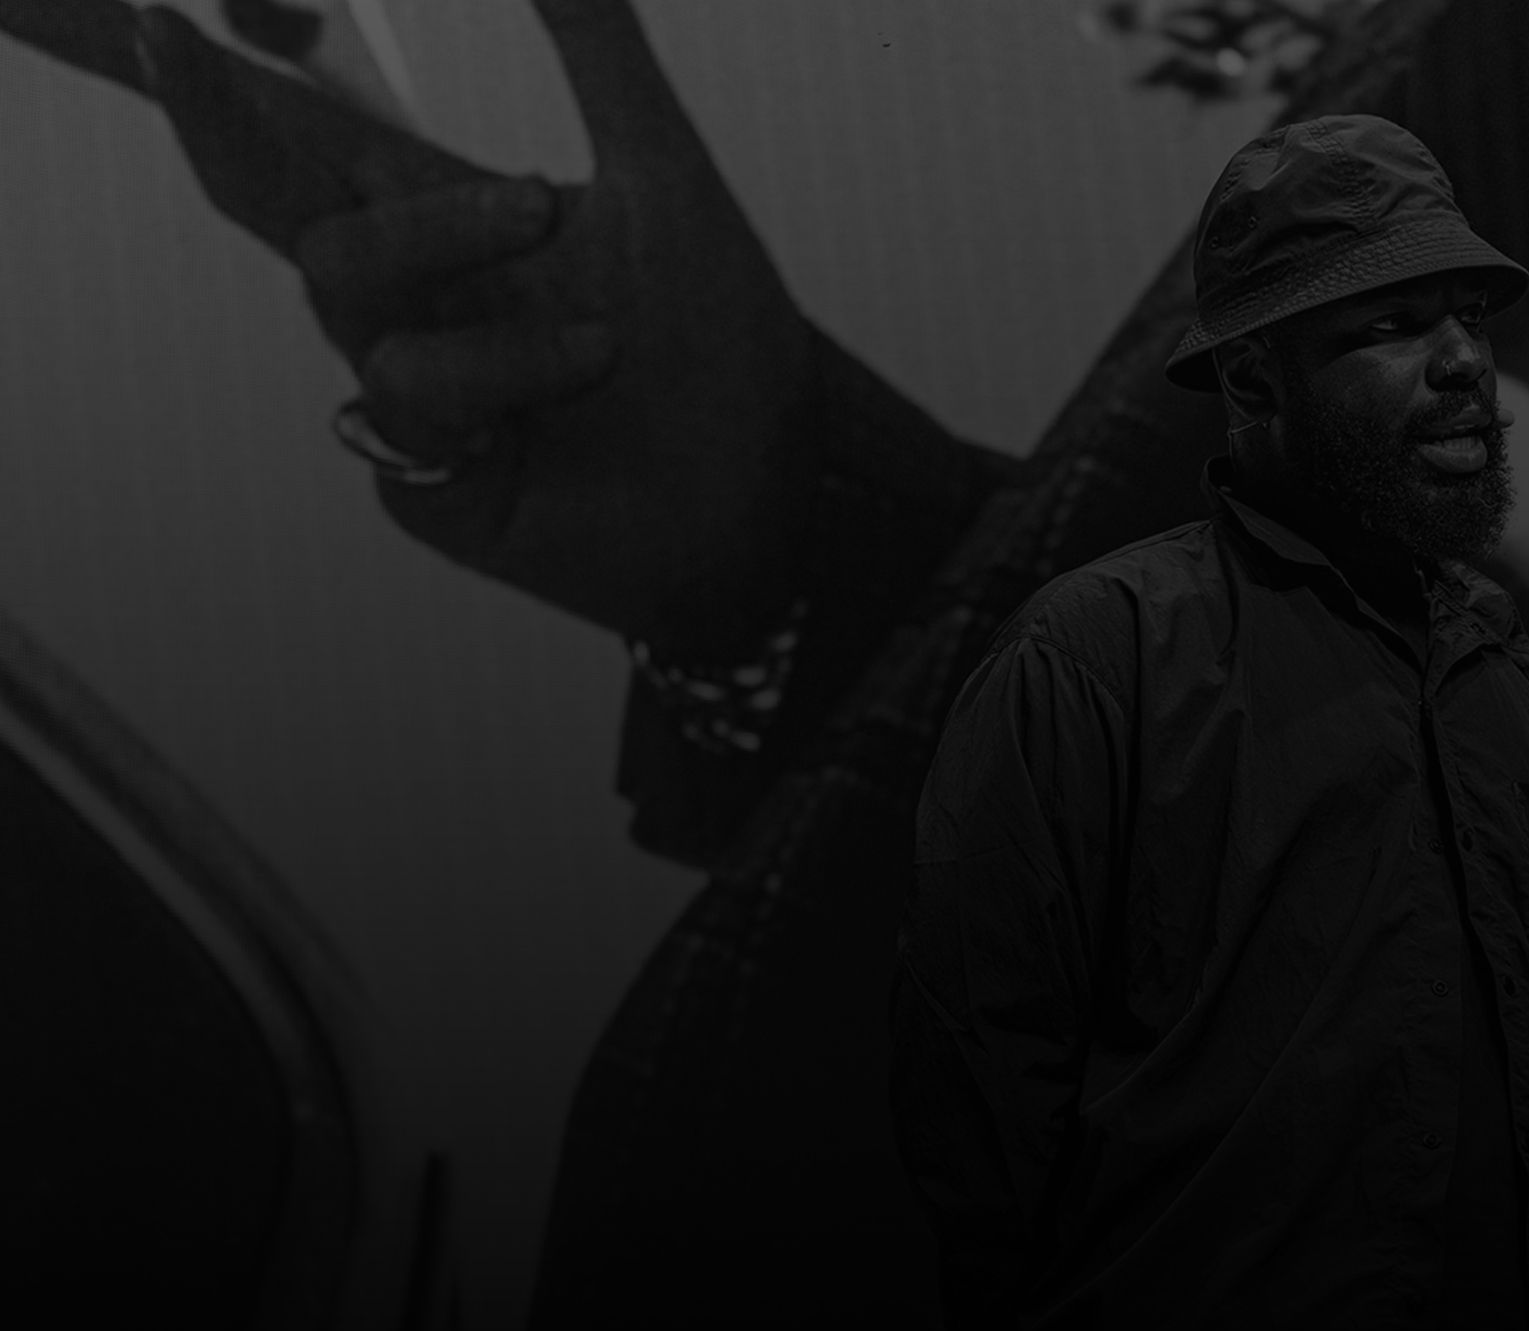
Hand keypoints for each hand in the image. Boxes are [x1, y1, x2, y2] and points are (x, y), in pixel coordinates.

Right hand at [135, 2, 817, 658]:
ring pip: (347, 287)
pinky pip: (408, 408)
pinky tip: (589, 371)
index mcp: (439, 212)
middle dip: (212, 117)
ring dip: (463, 256)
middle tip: (177, 34)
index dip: (199, 79)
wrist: (778, 476)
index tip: (145, 14)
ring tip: (601, 314)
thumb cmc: (718, 335)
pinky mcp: (423, 481)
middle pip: (262, 192)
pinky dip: (500, 380)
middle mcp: (407, 295)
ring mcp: (405, 388)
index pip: (293, 124)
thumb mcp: (664, 170)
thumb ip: (599, 44)